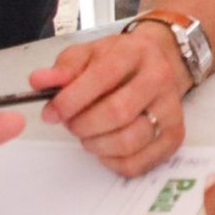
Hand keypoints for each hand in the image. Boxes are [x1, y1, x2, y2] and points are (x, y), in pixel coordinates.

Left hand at [32, 23, 190, 175]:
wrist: (159, 63)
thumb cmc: (118, 61)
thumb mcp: (89, 54)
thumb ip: (64, 68)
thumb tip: (39, 82)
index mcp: (136, 52)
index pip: (103, 76)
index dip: (72, 99)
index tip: (52, 113)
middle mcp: (159, 79)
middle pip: (118, 112)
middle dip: (84, 125)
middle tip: (71, 124)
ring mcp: (171, 109)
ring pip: (130, 141)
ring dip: (97, 145)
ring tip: (88, 136)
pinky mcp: (175, 136)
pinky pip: (140, 162)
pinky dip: (114, 162)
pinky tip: (105, 148)